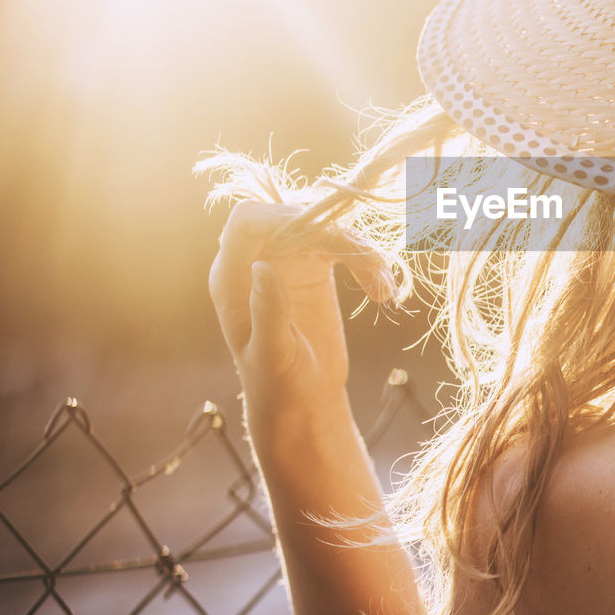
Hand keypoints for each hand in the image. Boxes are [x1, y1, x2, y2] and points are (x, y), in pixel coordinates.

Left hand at [207, 201, 395, 436]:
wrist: (303, 400)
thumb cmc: (278, 385)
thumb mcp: (273, 354)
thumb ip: (267, 311)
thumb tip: (262, 266)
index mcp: (231, 278)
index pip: (247, 222)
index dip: (280, 215)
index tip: (321, 230)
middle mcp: (256, 261)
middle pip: (291, 217)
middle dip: (331, 231)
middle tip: (364, 259)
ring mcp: (287, 260)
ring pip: (323, 228)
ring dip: (358, 249)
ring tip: (382, 287)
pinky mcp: (316, 267)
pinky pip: (343, 246)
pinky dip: (367, 262)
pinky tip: (382, 291)